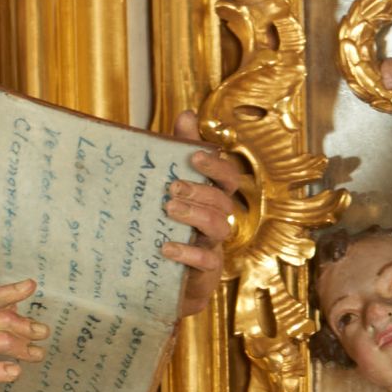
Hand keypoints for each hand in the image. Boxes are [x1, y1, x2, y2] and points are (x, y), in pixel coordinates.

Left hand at [161, 110, 248, 315]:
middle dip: (200, 191)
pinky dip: (188, 253)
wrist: (163, 277)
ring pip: (218, 227)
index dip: (216, 166)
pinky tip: (167, 248)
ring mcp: (214, 246)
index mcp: (213, 197)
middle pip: (223, 201)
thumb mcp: (170, 185)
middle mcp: (218, 220)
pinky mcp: (206, 273)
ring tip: (169, 210)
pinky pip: (206, 261)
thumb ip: (179, 151)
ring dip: (195, 215)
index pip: (228, 178)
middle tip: (172, 188)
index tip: (195, 156)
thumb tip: (187, 114)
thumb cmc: (169, 225)